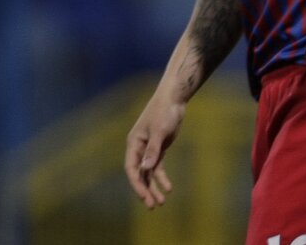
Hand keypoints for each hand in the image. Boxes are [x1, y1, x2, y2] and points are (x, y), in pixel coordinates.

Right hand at [125, 92, 184, 208]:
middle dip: (145, 190)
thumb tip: (145, 169)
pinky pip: (158, 168)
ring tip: (160, 203)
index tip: (144, 196)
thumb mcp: (159, 131)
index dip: (137, 184)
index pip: (131, 169)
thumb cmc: (164, 111)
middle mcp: (138, 149)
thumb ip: (153, 150)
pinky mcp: (159, 149)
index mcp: (133, 144)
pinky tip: (168, 189)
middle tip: (153, 206)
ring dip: (154, 187)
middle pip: (139, 174)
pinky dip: (162, 178)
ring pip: (149, 174)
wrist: (174, 99)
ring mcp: (149, 150)